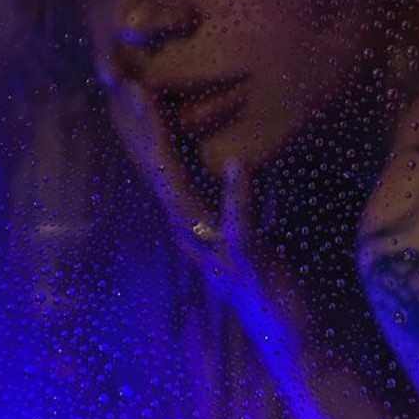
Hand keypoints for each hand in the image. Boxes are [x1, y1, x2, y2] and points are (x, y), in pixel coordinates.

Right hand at [106, 80, 307, 384]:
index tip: (128, 79)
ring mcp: (215, 253)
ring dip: (164, 147)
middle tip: (122, 79)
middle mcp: (192, 236)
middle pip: (156, 171)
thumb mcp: (250, 223)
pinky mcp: (248, 268)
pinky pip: (238, 228)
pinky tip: (241, 164)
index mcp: (191, 222)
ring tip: (149, 102)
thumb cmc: (276, 277)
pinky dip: (239, 196)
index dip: (143, 125)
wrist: (297, 339)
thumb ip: (241, 193)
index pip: (159, 165)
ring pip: (180, 193)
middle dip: (139, 125)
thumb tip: (243, 154)